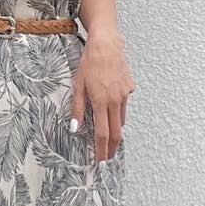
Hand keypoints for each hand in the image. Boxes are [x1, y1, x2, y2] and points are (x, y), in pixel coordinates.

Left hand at [72, 31, 134, 162]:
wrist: (107, 44)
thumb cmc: (89, 62)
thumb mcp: (78, 85)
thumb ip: (77, 108)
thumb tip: (74, 128)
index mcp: (101, 101)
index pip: (102, 133)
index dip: (101, 149)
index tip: (101, 161)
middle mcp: (115, 101)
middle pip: (116, 132)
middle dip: (112, 148)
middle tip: (108, 158)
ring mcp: (125, 94)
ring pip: (121, 119)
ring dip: (115, 130)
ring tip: (109, 138)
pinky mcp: (129, 88)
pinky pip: (123, 104)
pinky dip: (117, 109)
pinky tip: (111, 102)